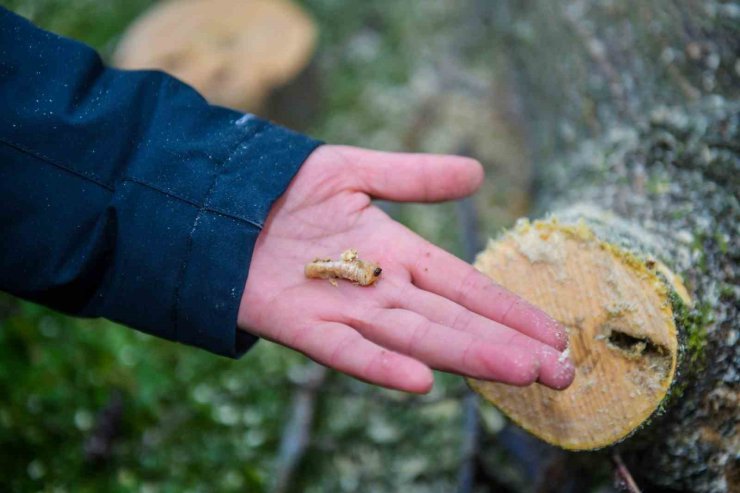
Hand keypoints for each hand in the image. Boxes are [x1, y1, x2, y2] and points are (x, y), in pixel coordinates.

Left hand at [238, 145, 573, 392]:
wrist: (214, 203)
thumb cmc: (283, 188)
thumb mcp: (352, 170)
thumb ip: (412, 176)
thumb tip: (479, 172)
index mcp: (393, 252)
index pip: (462, 285)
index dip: (506, 309)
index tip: (552, 335)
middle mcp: (376, 287)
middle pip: (451, 320)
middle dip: (505, 345)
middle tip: (560, 374)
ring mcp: (341, 308)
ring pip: (414, 337)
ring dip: (465, 356)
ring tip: (518, 373)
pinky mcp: (298, 323)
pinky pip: (344, 349)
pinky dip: (379, 364)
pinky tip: (420, 380)